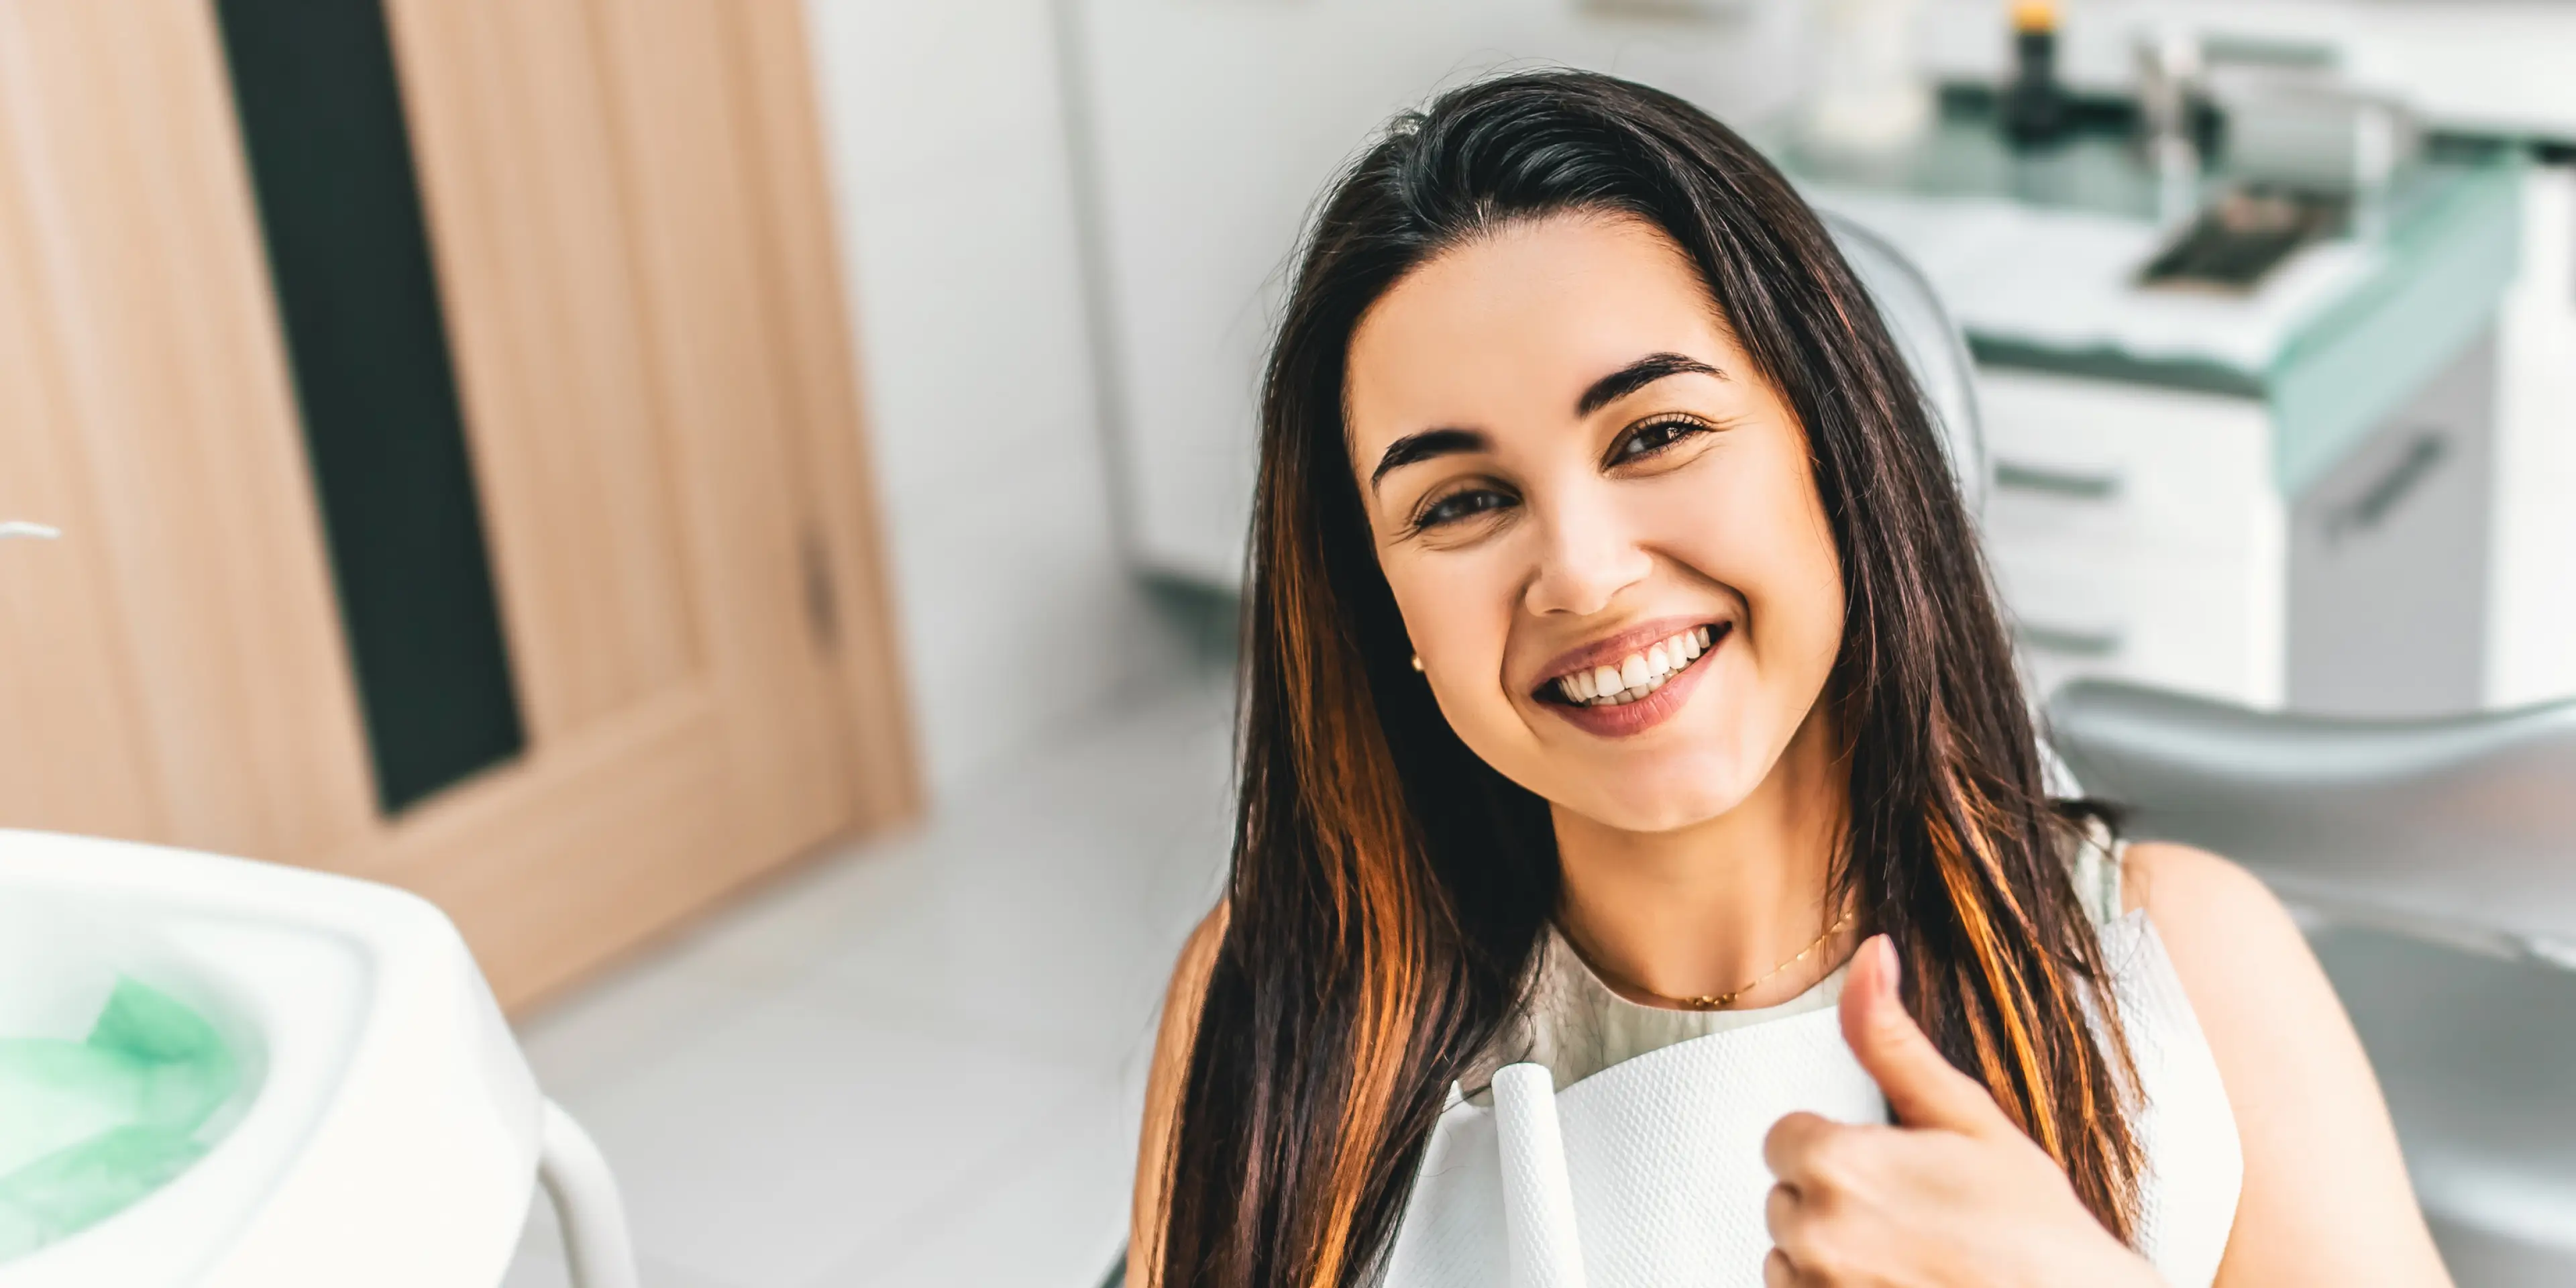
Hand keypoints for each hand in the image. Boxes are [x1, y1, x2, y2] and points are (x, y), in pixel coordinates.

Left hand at [1759, 934, 2164, 1287]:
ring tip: (1909, 1259)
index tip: (1893, 1169)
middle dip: (1837, 1201)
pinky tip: (1897, 1286)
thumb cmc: (2034, 1233)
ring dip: (1832, 1255)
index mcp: (1839, 1165)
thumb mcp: (1969, 1118)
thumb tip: (1869, 956)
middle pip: (1786, 1197)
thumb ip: (1894, 1041)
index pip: (1786, 1137)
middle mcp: (1816, 1234)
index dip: (1841, 1148)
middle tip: (1914, 1217)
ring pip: (1789, 1255)